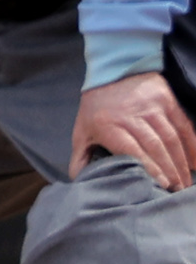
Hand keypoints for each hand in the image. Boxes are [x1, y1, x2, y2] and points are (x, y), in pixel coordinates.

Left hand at [70, 70, 195, 190]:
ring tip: (185, 182)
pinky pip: (183, 125)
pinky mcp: (167, 100)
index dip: (150, 167)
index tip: (162, 184)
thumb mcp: (82, 131)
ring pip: (171, 138)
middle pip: (156, 146)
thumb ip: (80, 157)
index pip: (132, 149)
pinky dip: (192, 145)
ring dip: (181, 162)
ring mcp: (151, 106)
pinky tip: (195, 162)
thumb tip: (79, 180)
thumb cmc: (96, 109)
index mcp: (108, 125)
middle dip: (170, 171)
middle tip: (177, 190)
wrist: (112, 72)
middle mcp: (131, 115)